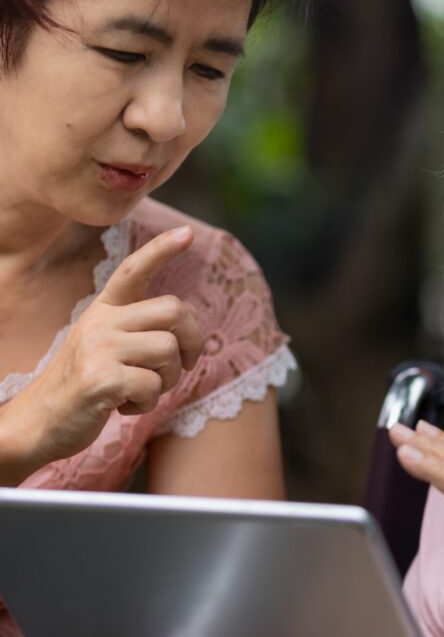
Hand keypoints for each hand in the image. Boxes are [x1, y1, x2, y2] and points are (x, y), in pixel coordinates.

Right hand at [0, 226, 202, 482]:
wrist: (36, 424)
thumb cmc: (83, 387)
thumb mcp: (103, 348)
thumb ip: (137, 330)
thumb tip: (186, 326)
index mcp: (102, 311)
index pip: (133, 271)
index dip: (161, 250)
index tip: (187, 233)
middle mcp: (100, 322)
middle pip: (175, 311)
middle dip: (193, 341)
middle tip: (185, 364)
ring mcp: (98, 348)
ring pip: (169, 350)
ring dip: (168, 379)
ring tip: (142, 390)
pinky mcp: (100, 378)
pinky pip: (153, 385)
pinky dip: (148, 403)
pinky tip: (123, 406)